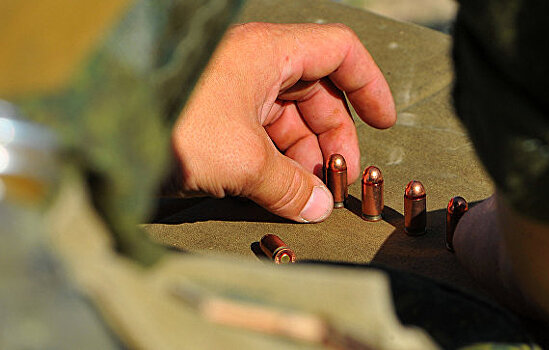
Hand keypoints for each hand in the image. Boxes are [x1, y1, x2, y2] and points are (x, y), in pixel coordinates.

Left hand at [169, 22, 395, 222]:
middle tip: (337, 181)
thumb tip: (317, 210)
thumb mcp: (243, 159)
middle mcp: (253, 65)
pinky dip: (277, 163)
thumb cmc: (172, 126)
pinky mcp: (217, 118)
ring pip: (288, 119)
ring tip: (307, 197)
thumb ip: (289, 185)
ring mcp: (234, 91)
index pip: (338, 52)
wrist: (103, 136)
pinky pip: (261, 136)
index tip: (384, 122)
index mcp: (268, 52)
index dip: (369, 84)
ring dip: (304, 158)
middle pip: (316, 93)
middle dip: (332, 138)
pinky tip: (281, 193)